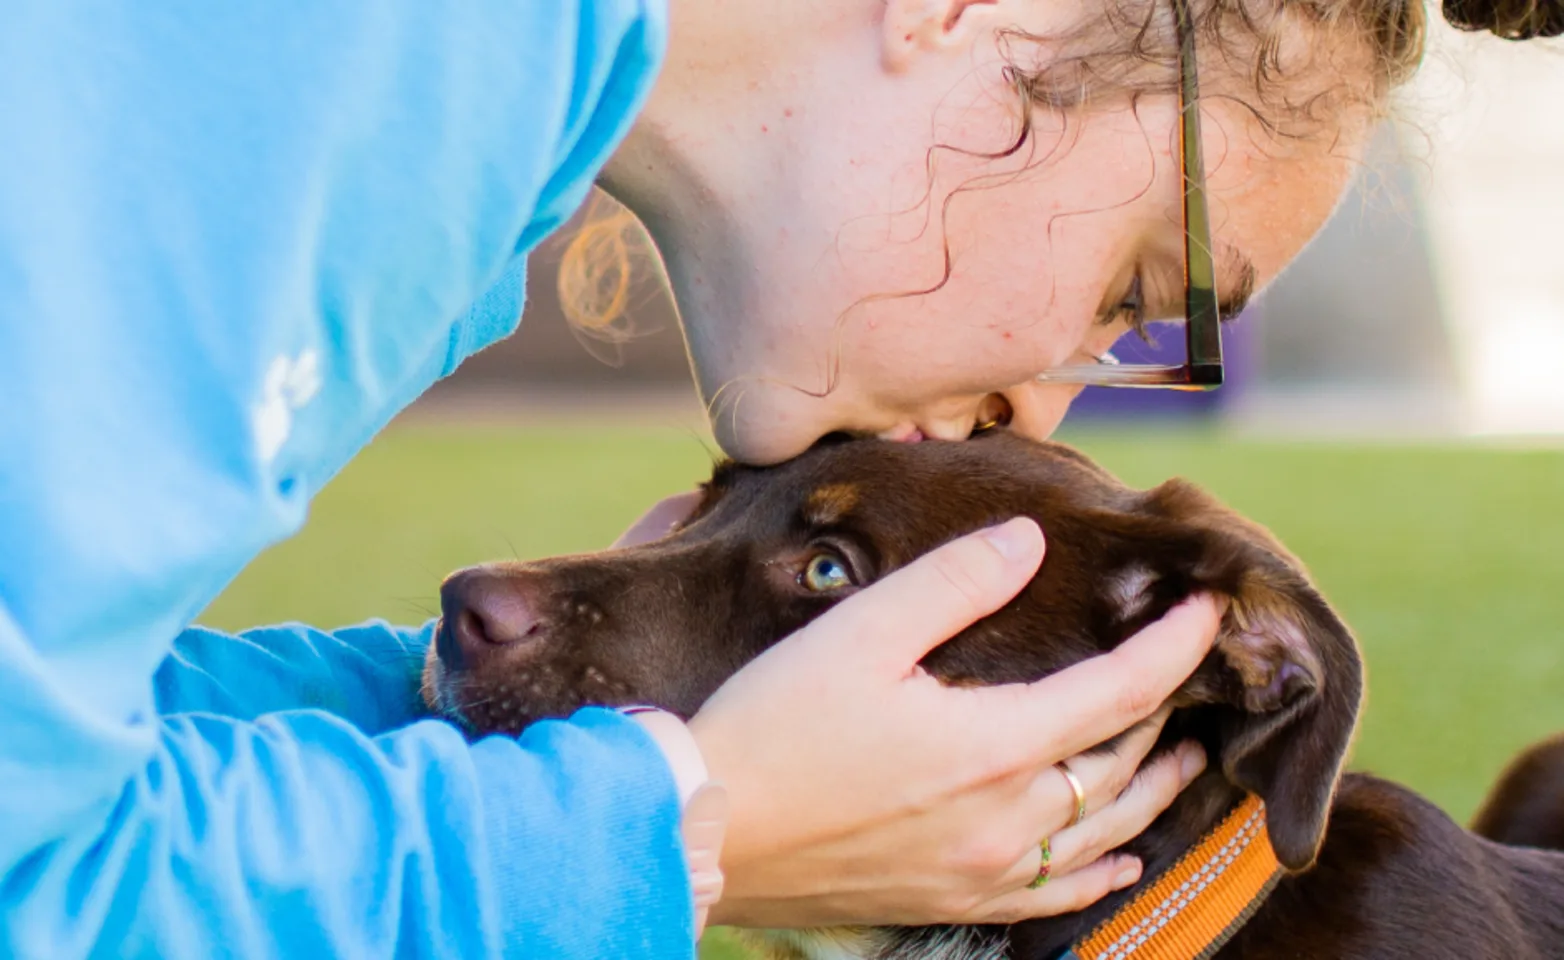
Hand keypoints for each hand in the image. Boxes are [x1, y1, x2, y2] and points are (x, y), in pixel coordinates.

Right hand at [681, 517, 1221, 928]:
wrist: (707, 826)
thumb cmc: (775, 723)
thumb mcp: (860, 633)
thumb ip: (954, 582)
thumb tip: (1027, 540)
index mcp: (993, 745)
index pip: (1122, 690)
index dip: (1176, 645)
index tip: (1209, 604)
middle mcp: (1005, 818)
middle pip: (1120, 763)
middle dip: (1167, 709)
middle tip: (1189, 667)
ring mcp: (981, 869)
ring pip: (1103, 832)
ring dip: (1151, 789)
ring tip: (1182, 755)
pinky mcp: (950, 899)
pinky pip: (1055, 893)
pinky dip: (1102, 868)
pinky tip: (1120, 858)